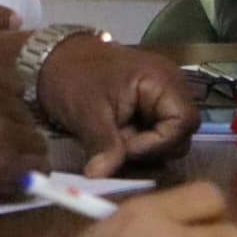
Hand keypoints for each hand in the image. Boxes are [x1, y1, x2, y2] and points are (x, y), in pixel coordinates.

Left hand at [36, 38, 200, 178]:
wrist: (53, 59)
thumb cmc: (73, 76)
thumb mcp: (88, 113)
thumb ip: (103, 146)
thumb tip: (101, 177)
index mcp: (162, 80)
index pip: (183, 122)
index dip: (158, 143)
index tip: (126, 149)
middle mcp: (169, 87)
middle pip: (181, 133)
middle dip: (151, 148)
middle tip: (118, 147)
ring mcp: (159, 96)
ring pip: (168, 137)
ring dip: (143, 147)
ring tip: (113, 141)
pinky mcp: (147, 106)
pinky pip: (154, 132)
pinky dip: (137, 142)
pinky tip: (115, 138)